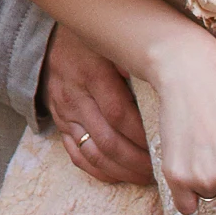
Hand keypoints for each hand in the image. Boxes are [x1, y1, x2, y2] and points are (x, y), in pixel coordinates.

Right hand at [41, 25, 153, 183]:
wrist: (51, 37)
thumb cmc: (92, 40)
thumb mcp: (113, 42)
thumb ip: (135, 62)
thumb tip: (163, 81)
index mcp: (92, 75)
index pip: (118, 115)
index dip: (142, 136)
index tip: (164, 147)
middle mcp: (75, 98)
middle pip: (107, 141)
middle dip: (137, 162)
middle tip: (161, 171)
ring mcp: (65, 114)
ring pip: (93, 154)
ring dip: (121, 171)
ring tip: (145, 177)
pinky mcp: (59, 124)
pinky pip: (76, 155)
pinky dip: (99, 171)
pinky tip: (118, 174)